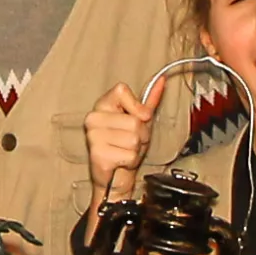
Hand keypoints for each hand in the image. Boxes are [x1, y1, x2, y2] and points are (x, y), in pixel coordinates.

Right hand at [83, 77, 165, 213]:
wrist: (115, 174)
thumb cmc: (126, 145)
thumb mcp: (141, 120)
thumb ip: (150, 100)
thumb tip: (162, 80)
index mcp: (102, 105)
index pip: (121, 90)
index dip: (136, 106)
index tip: (137, 118)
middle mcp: (93, 118)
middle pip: (134, 120)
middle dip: (141, 135)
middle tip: (131, 142)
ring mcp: (93, 136)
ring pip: (133, 138)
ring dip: (136, 149)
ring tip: (126, 151)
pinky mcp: (97, 155)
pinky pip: (129, 154)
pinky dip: (131, 161)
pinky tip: (121, 161)